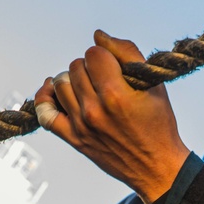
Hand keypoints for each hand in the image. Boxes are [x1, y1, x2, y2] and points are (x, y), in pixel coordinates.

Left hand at [33, 29, 190, 203]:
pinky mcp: (74, 139)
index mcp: (116, 94)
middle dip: (90, 67)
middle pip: (75, 66)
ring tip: (88, 86)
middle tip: (105, 79)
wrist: (156, 168)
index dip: (105, 55)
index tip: (115, 66)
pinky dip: (45, 97)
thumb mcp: (153, 85)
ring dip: (72, 79)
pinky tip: (54, 90)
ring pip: (60, 84)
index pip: (93, 53)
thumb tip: (97, 35)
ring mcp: (81, 126)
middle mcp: (95, 110)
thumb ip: (127, 53)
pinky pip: (45, 114)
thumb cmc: (158, 123)